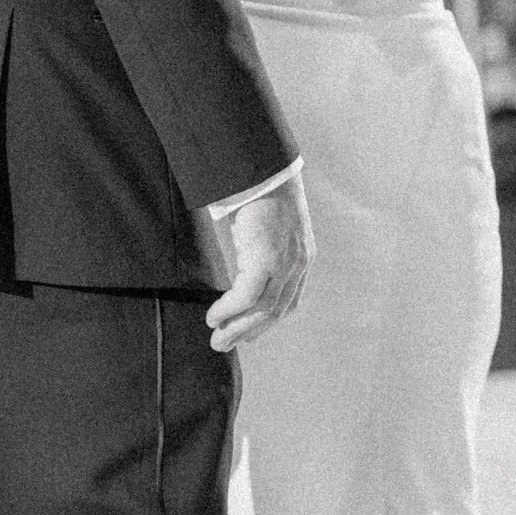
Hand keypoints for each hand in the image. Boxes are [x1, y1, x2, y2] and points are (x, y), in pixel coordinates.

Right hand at [204, 170, 314, 350]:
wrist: (263, 169)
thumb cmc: (260, 192)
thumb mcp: (265, 228)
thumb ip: (259, 250)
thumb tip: (239, 266)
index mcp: (302, 258)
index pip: (289, 302)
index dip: (268, 322)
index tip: (249, 334)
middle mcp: (298, 265)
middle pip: (275, 312)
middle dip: (249, 332)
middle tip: (226, 344)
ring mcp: (285, 264)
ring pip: (261, 310)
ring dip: (236, 328)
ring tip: (216, 338)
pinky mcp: (266, 259)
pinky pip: (245, 296)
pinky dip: (228, 310)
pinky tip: (213, 317)